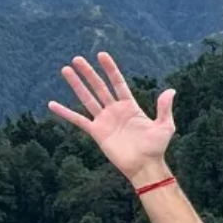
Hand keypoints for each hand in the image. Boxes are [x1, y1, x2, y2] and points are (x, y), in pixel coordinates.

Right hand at [48, 53, 176, 183]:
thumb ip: (164, 108)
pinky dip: (65, 113)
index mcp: (130, 106)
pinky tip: (52, 104)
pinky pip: (78, 120)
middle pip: (99, 87)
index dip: (110, 69)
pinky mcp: (96, 132)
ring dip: (76, 85)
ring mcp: (104, 120)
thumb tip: (170, 90)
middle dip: (89, 73)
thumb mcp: (165, 126)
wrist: (145, 166)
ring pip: (87, 98)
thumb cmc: (156, 148)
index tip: (101, 55)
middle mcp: (115, 110)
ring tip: (65, 70)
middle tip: (77, 59)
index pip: (118, 83)